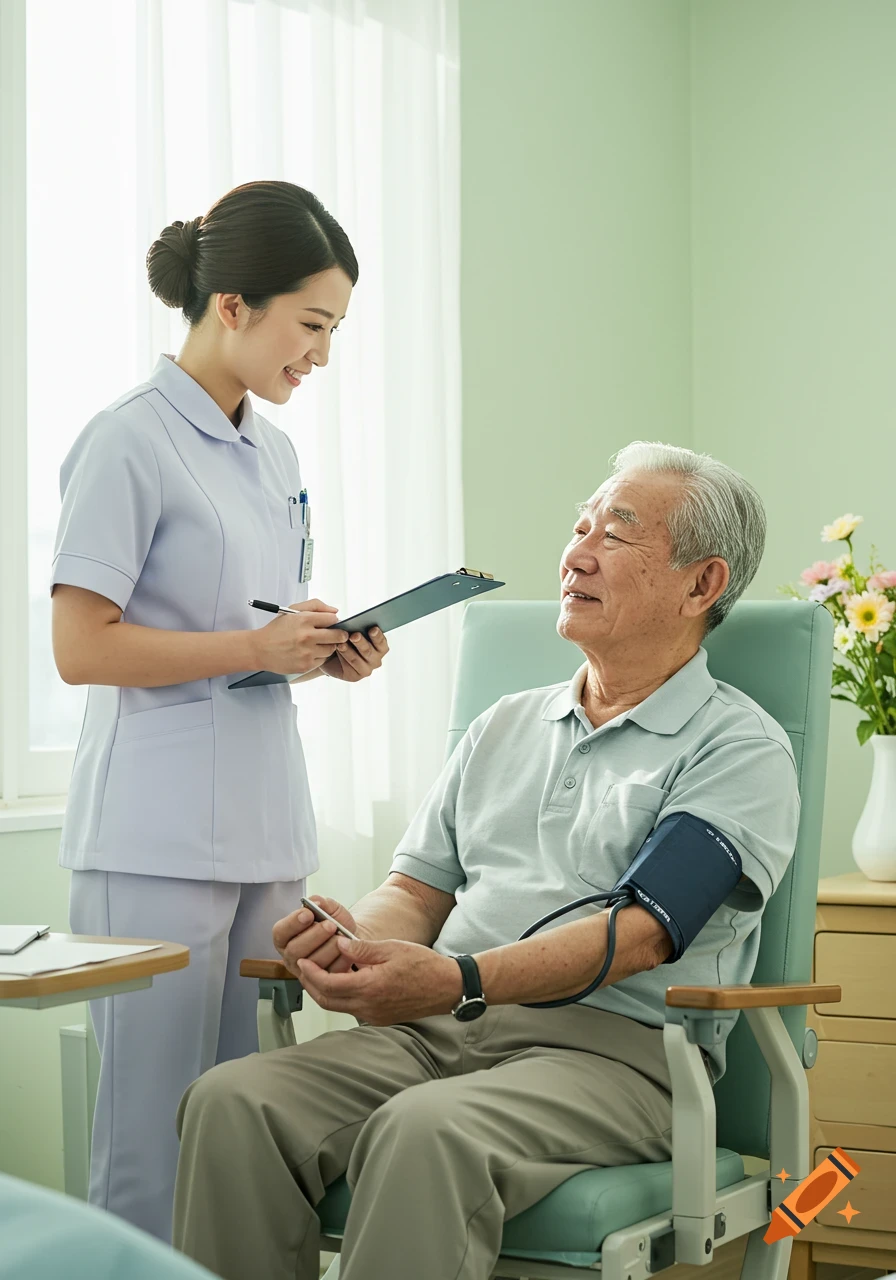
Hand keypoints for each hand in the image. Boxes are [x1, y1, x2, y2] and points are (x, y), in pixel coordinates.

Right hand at [251, 600, 348, 675]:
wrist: (260, 649)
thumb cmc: (277, 629)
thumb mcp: (293, 610)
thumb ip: (316, 606)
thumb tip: (335, 611)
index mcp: (304, 620)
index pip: (333, 619)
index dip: (333, 621)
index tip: (330, 624)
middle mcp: (307, 636)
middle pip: (338, 636)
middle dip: (339, 635)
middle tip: (336, 635)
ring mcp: (307, 652)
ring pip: (331, 649)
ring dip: (328, 646)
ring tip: (317, 643)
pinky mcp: (306, 665)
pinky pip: (322, 660)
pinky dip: (319, 656)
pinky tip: (309, 652)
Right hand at [273, 896, 363, 975]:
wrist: (349, 940)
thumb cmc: (334, 925)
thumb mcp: (330, 909)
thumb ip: (323, 903)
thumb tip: (316, 901)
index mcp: (286, 937)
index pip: (280, 932)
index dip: (292, 923)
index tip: (308, 913)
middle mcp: (291, 955)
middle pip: (295, 950)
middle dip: (314, 936)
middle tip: (330, 925)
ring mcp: (305, 971)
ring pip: (312, 963)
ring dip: (328, 948)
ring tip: (341, 937)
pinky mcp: (321, 983)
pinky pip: (329, 974)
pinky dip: (340, 959)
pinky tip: (347, 950)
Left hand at [294, 937, 463, 1024]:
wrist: (448, 987)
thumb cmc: (424, 966)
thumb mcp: (391, 948)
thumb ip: (361, 948)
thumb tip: (339, 944)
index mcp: (370, 988)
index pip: (328, 985)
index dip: (311, 973)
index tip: (302, 961)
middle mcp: (369, 1007)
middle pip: (327, 1001)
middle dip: (311, 985)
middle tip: (303, 968)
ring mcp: (374, 1016)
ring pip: (338, 1007)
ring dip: (324, 991)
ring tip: (318, 972)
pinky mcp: (380, 1018)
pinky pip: (352, 1008)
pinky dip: (341, 996)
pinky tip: (342, 980)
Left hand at [321, 626, 389, 682]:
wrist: (331, 654)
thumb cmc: (345, 639)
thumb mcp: (351, 631)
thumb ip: (356, 629)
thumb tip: (354, 624)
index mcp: (379, 647)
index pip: (381, 642)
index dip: (377, 636)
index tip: (372, 629)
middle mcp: (376, 660)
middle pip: (369, 651)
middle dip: (361, 642)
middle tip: (354, 635)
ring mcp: (366, 670)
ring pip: (357, 660)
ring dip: (348, 651)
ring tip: (340, 644)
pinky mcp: (355, 677)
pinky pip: (348, 667)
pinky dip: (342, 657)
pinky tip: (336, 649)